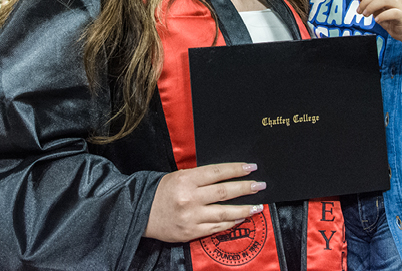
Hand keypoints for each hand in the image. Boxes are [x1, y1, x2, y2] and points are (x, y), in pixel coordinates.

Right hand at [144, 163, 265, 242]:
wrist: (141, 213)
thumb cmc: (161, 192)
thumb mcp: (178, 176)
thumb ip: (200, 177)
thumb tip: (226, 176)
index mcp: (186, 180)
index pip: (217, 172)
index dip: (236, 170)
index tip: (251, 168)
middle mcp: (190, 198)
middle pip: (224, 192)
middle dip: (245, 188)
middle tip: (260, 186)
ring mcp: (192, 217)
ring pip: (224, 213)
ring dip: (244, 209)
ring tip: (257, 206)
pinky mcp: (191, 232)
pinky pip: (216, 228)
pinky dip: (231, 222)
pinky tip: (241, 217)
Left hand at [355, 0, 401, 43]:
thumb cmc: (391, 20)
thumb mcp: (378, 11)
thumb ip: (371, 5)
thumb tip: (360, 0)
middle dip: (365, 1)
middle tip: (359, 11)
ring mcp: (400, 6)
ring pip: (384, 0)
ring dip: (371, 6)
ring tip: (365, 14)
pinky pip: (393, 13)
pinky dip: (382, 15)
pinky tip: (377, 20)